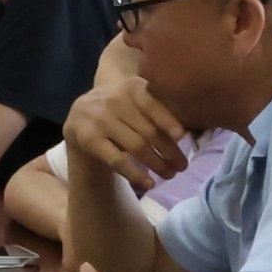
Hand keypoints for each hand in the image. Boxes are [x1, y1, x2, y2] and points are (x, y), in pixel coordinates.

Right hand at [61, 75, 191, 190]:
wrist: (80, 117)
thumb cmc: (121, 111)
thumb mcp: (137, 102)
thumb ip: (159, 110)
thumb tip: (190, 132)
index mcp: (131, 87)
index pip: (152, 104)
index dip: (168, 120)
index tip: (182, 136)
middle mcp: (113, 99)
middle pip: (148, 130)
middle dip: (169, 151)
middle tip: (182, 166)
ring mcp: (98, 119)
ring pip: (136, 147)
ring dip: (157, 164)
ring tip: (170, 175)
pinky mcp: (88, 139)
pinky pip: (117, 160)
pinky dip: (135, 174)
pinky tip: (149, 183)